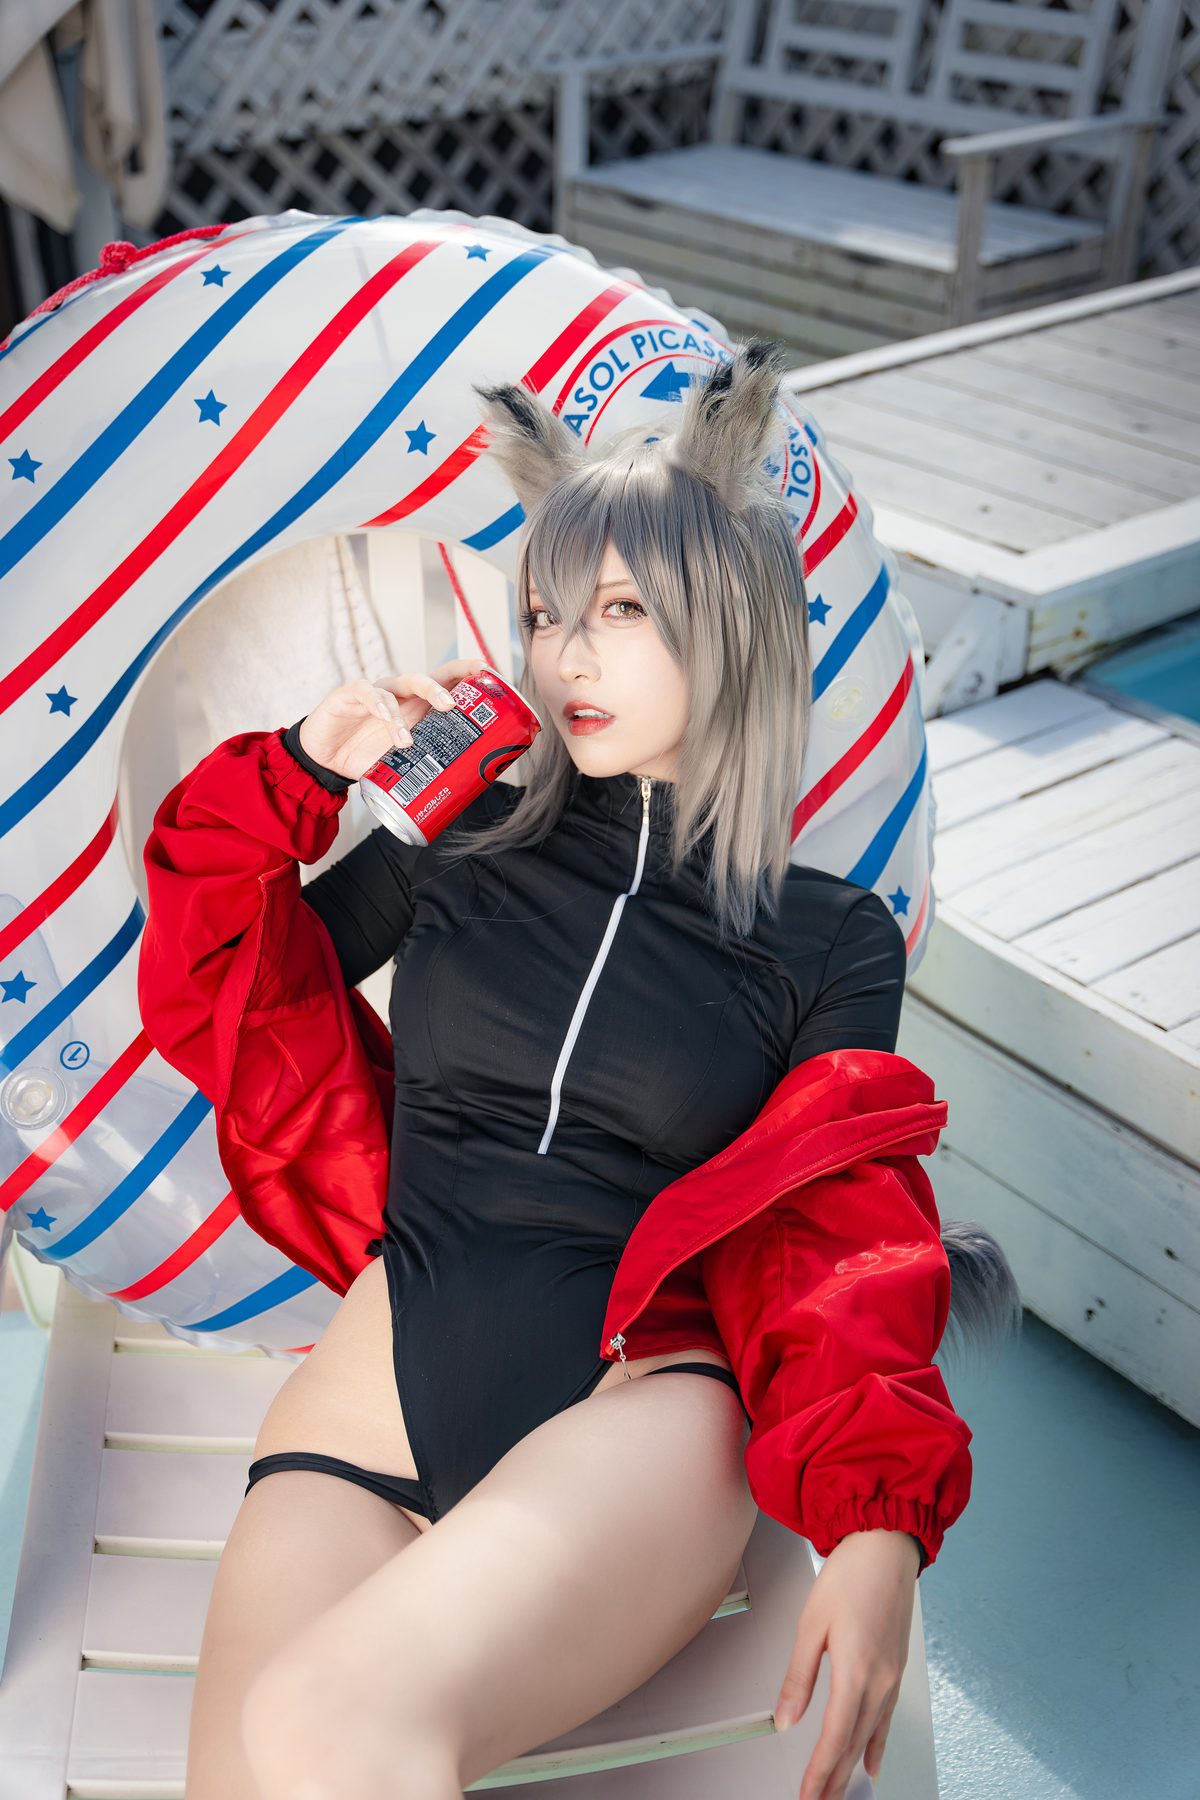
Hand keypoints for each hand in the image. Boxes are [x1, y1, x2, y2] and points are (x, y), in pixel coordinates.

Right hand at [298, 659, 490, 782]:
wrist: (325, 759)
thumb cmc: (367, 756)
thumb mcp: (402, 761)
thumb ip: (425, 762)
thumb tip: (467, 783)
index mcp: (417, 705)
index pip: (446, 680)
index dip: (466, 672)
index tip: (487, 671)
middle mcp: (400, 693)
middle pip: (426, 678)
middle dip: (443, 687)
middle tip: (452, 706)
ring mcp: (376, 691)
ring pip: (399, 686)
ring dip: (404, 714)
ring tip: (406, 741)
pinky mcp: (349, 695)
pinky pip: (367, 692)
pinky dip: (378, 705)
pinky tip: (384, 718)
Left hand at [774, 1529, 919, 1798]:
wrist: (886, 1546)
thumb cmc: (851, 1574)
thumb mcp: (811, 1623)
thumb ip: (798, 1677)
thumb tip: (785, 1718)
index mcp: (856, 1671)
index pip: (834, 1738)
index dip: (819, 1773)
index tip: (807, 1796)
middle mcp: (880, 1681)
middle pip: (853, 1744)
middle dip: (835, 1780)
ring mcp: (892, 1678)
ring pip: (870, 1736)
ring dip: (852, 1768)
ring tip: (839, 1792)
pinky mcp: (896, 1669)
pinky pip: (886, 1720)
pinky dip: (876, 1746)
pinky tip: (872, 1763)